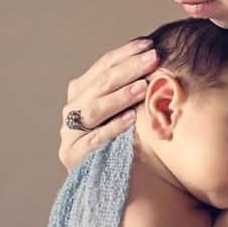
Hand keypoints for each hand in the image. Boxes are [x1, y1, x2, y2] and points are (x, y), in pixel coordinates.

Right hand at [59, 37, 158, 171]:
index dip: (125, 53)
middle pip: (100, 83)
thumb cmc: (126, 137)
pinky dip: (112, 127)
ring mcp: (70, 133)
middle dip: (128, 69)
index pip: (103, 66)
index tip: (149, 44)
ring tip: (142, 87)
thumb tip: (157, 55)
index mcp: (82, 91)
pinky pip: (94, 139)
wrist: (117, 181)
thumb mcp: (125, 107)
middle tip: (153, 58)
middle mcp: (72, 109)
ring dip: (120, 96)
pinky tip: (131, 119)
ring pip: (93, 109)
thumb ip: (132, 84)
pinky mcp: (74, 156)